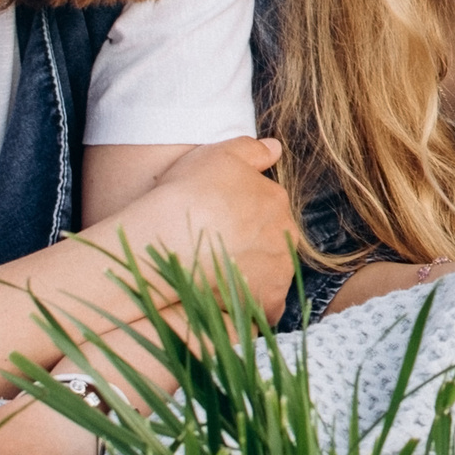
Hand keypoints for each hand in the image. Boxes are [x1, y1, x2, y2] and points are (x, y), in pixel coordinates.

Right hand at [103, 137, 295, 322]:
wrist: (168, 241)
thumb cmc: (188, 194)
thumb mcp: (219, 156)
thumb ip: (251, 150)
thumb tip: (276, 148)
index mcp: (276, 200)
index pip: (268, 210)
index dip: (243, 217)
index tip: (220, 223)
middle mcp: (286, 235)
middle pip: (273, 242)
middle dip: (253, 246)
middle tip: (219, 251)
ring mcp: (280, 269)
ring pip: (272, 273)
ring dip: (254, 276)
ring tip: (219, 277)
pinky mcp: (268, 301)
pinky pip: (267, 306)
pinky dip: (253, 305)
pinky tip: (229, 301)